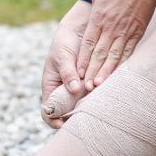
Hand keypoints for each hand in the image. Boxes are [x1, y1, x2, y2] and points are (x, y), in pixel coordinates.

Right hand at [40, 0, 90, 128]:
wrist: (79, 31)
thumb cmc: (65, 43)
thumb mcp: (62, 56)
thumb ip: (67, 72)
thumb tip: (73, 89)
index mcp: (51, 88)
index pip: (48, 111)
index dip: (53, 120)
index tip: (61, 124)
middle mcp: (64, 92)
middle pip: (66, 113)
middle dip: (74, 119)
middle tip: (84, 120)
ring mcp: (78, 91)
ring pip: (82, 108)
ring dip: (89, 110)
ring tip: (98, 110)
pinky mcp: (92, 85)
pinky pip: (96, 96)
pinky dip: (100, 99)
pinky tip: (107, 99)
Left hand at [77, 0, 155, 89]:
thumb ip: (94, 15)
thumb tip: (89, 26)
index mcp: (98, 18)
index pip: (88, 44)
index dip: (82, 60)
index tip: (77, 73)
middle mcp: (110, 27)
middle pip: (99, 53)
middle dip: (92, 71)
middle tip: (86, 87)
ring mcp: (125, 31)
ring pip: (113, 55)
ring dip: (106, 72)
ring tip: (99, 85)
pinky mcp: (137, 32)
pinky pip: (129, 51)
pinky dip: (123, 64)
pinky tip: (119, 74)